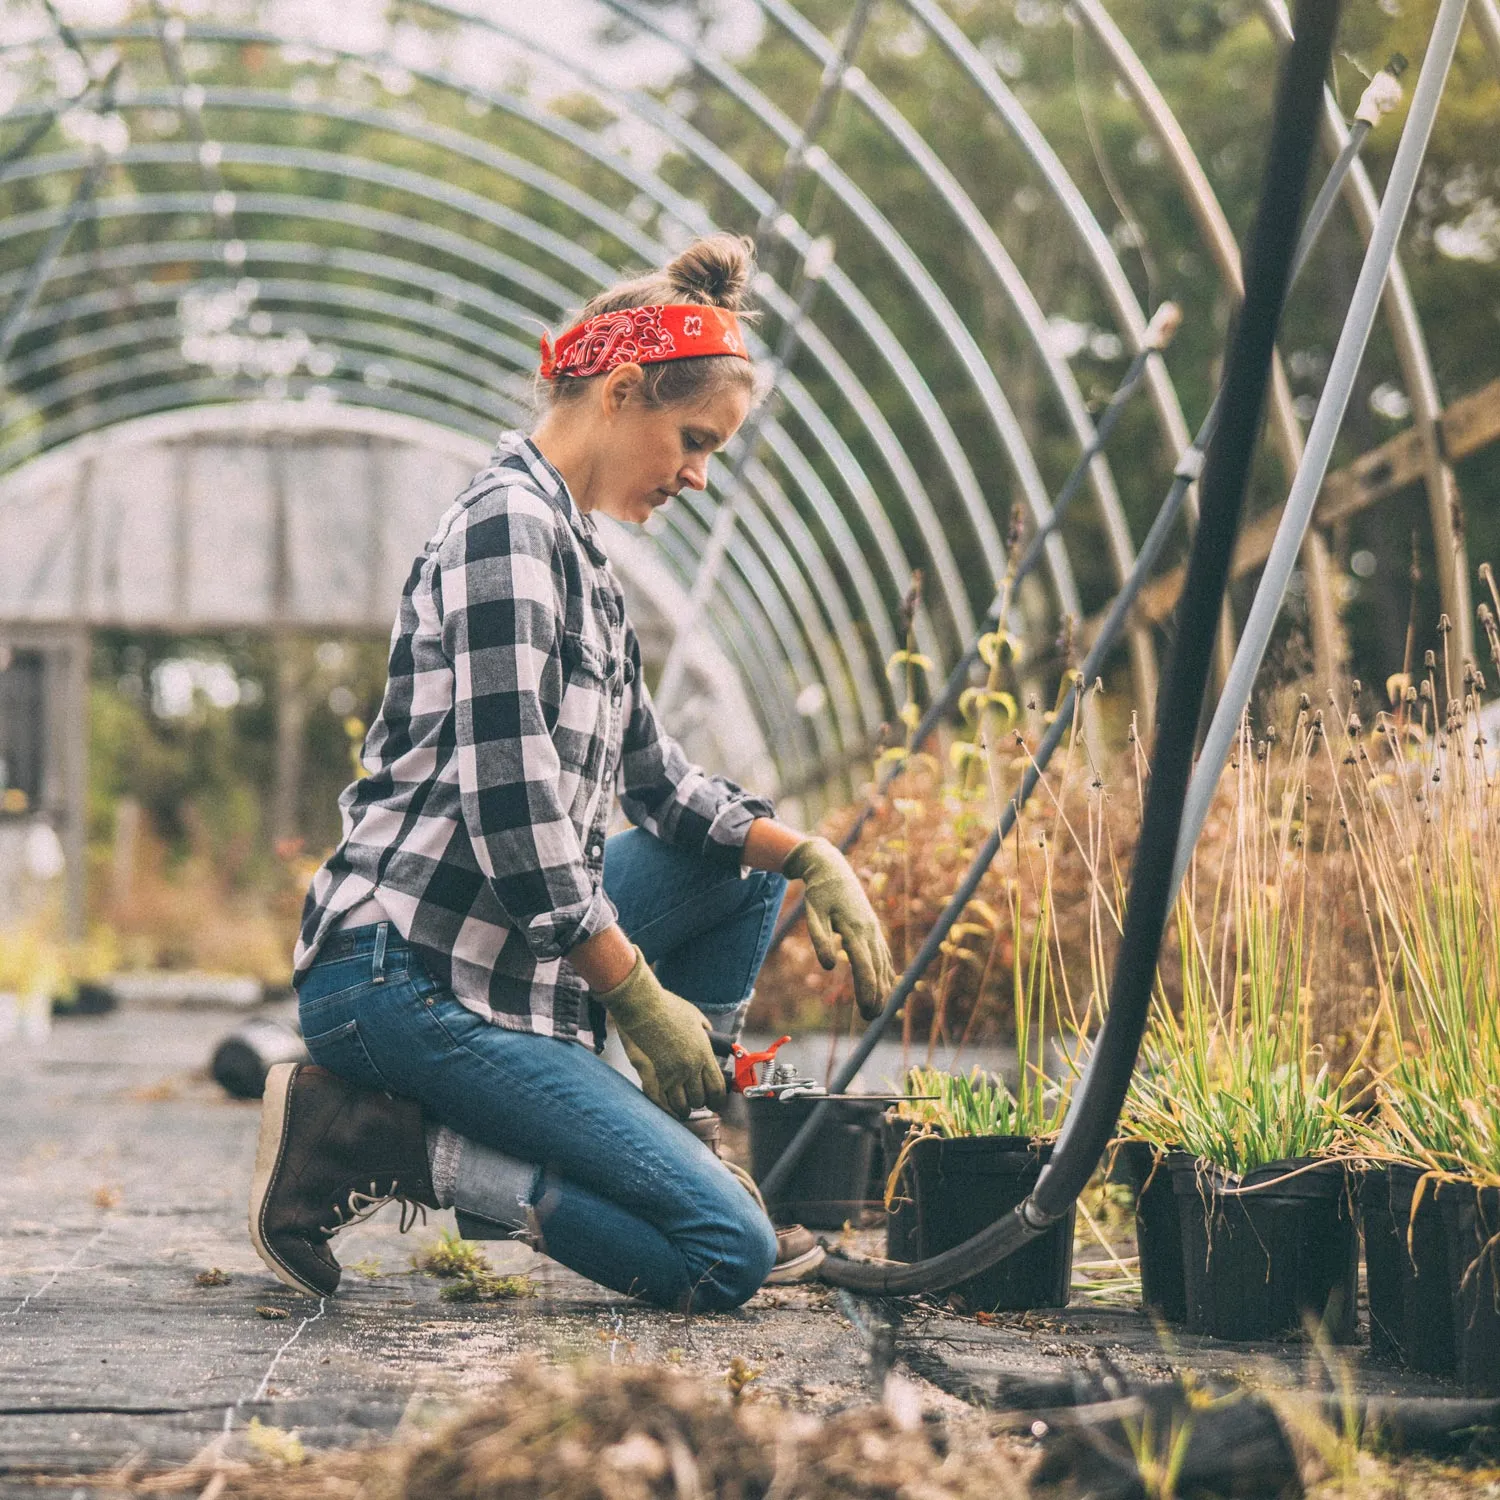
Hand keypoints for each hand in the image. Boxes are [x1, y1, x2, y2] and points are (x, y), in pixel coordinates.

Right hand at [597, 948, 726, 1117]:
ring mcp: (672, 1073)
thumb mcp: (694, 1016)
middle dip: (699, 1103)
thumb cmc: (667, 1008)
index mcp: (704, 1053)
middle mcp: (691, 1067)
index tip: (717, 1103)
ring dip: (683, 1108)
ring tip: (683, 1108)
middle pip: (700, 1098)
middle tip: (696, 1101)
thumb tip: (710, 1034)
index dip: (718, 1099)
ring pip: (682, 1104)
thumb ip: (704, 1029)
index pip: (717, 1086)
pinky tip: (668, 1106)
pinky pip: (663, 1100)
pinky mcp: (654, 1076)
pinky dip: (667, 1106)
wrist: (643, 1007)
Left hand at [784, 836, 896, 1021]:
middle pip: (877, 969)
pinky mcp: (873, 928)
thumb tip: (830, 966)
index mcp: (854, 929)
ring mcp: (874, 929)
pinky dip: (886, 972)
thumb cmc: (819, 892)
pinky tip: (886, 986)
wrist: (832, 867)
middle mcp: (869, 931)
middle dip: (877, 995)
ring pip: (883, 963)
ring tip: (878, 1010)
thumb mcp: (813, 913)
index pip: (865, 966)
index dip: (867, 990)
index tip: (867, 1010)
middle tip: (871, 1019)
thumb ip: (820, 939)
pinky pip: (883, 954)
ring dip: (883, 987)